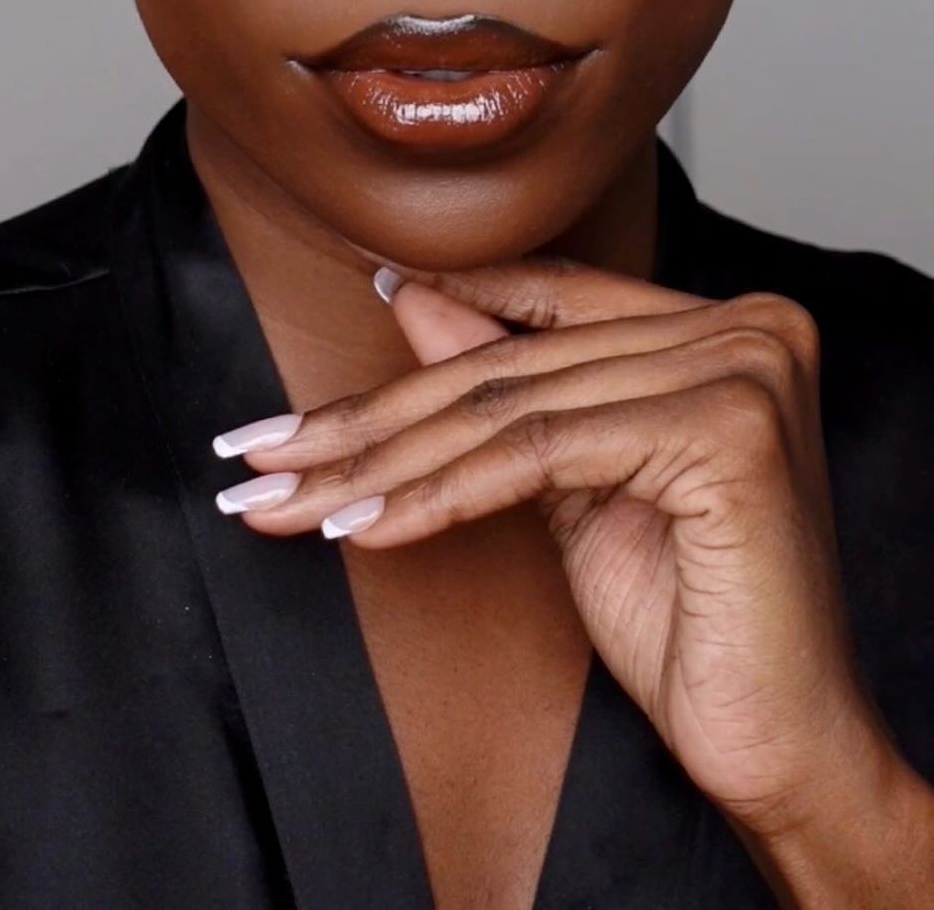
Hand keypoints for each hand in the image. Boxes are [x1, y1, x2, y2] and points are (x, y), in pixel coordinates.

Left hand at [213, 252, 899, 845]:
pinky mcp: (726, 429)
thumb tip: (410, 296)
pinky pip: (538, 455)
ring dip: (377, 463)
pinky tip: (363, 525)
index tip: (322, 369)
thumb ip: (510, 388)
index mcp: (723, 322)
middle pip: (511, 366)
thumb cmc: (691, 620)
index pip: (543, 304)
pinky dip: (436, 493)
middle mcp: (746, 325)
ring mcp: (743, 368)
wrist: (778, 742)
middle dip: (366, 422)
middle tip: (258, 457)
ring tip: (284, 499)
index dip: (424, 326)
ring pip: (510, 408)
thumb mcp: (573, 486)